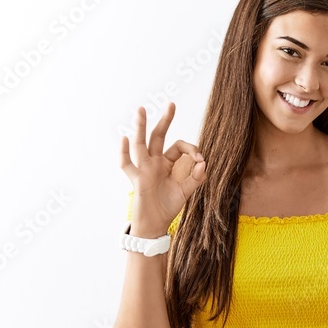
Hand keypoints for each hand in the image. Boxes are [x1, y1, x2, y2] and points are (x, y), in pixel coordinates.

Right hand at [120, 103, 205, 234]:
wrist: (155, 223)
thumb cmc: (168, 206)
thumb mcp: (186, 191)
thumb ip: (196, 178)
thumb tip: (203, 164)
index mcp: (167, 163)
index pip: (179, 147)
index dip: (191, 150)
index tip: (200, 160)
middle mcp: (155, 162)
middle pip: (158, 137)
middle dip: (165, 121)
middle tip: (171, 104)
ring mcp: (144, 169)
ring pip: (141, 144)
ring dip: (141, 127)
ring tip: (141, 110)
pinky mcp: (137, 179)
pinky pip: (127, 165)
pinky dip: (124, 153)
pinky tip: (125, 139)